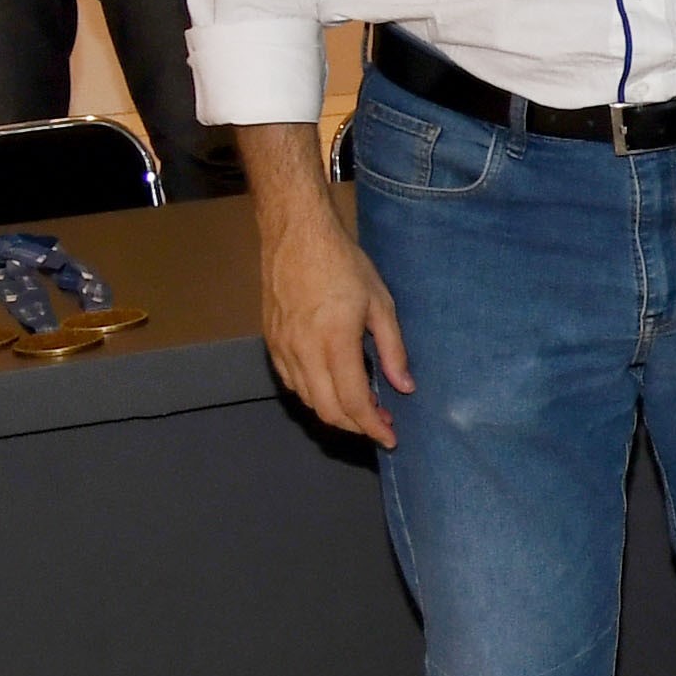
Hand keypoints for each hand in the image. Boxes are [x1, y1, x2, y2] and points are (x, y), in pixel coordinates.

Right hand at [258, 196, 410, 447]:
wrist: (296, 236)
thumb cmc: (344, 265)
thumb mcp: (381, 304)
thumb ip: (393, 350)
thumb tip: (404, 387)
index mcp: (334, 342)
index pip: (353, 402)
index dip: (372, 427)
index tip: (390, 438)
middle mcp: (303, 351)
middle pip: (327, 410)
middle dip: (355, 426)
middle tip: (380, 425)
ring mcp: (282, 348)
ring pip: (307, 400)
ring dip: (335, 413)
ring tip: (362, 409)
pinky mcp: (270, 343)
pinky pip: (292, 383)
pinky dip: (314, 395)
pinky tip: (334, 388)